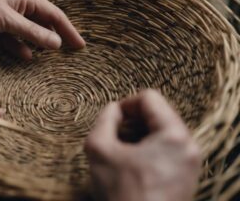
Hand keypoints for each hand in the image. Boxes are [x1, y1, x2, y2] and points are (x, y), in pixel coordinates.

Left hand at [0, 0, 84, 59]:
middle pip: (44, 23)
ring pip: (31, 32)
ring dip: (39, 43)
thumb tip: (56, 42)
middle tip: (71, 53)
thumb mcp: (3, 22)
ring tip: (52, 58)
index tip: (80, 46)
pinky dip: (21, 47)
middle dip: (56, 37)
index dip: (68, 30)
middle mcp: (19, 3)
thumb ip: (31, 32)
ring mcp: (8, 16)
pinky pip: (16, 38)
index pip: (53, 14)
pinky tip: (27, 56)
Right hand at [85, 89, 200, 200]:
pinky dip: (149, 149)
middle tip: (115, 136)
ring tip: (122, 152)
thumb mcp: (99, 149)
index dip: (125, 103)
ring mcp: (191, 162)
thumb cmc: (121, 192)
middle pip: (159, 113)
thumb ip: (104, 119)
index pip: (150, 98)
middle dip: (133, 121)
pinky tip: (133, 164)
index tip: (112, 118)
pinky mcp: (187, 175)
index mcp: (173, 135)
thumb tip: (113, 109)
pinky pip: (168, 148)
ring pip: (163, 131)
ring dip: (140, 135)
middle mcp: (189, 146)